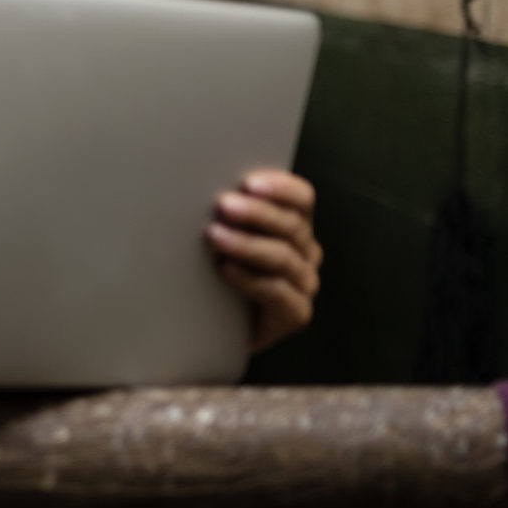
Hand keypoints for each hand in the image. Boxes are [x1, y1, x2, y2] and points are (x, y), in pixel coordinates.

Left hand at [206, 170, 321, 352]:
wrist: (215, 324)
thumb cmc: (218, 272)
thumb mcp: (225, 232)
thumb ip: (228, 212)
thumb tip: (202, 184)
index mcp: (295, 225)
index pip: (302, 198)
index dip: (281, 188)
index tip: (249, 183)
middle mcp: (305, 252)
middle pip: (292, 226)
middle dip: (257, 213)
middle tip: (224, 205)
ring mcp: (304, 284)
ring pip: (284, 257)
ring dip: (247, 244)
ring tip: (215, 236)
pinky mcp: (296, 313)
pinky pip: (278, 292)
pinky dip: (250, 279)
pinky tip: (226, 269)